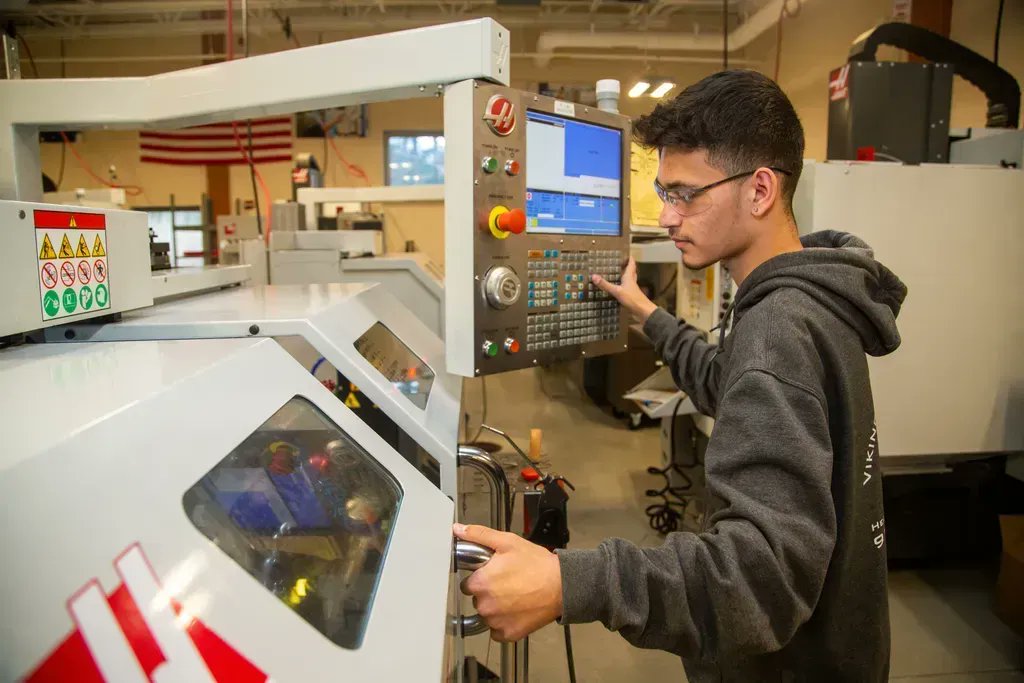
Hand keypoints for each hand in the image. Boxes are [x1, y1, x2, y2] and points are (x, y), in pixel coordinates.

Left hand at [454, 523, 562, 641]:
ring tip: (516, 595)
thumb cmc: (536, 564)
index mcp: (480, 583)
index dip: (480, 578)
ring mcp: (496, 622)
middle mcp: (484, 605)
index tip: (493, 575)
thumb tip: (458, 530)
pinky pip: (498, 630)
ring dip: (497, 608)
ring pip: (488, 615)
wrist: (562, 586)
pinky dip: (505, 622)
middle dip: (489, 592)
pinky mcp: (508, 634)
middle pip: (478, 600)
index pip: (467, 584)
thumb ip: (479, 535)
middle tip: (508, 583)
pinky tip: (517, 610)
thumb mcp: (507, 542)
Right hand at [592, 257, 657, 323]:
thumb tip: (594, 276)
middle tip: (623, 263)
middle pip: (631, 272)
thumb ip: (605, 285)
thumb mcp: (617, 291)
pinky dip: (623, 287)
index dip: (630, 259)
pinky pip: (626, 289)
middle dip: (628, 267)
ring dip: (626, 276)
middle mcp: (631, 282)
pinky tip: (619, 289)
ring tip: (619, 274)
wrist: (643, 311)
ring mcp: (632, 290)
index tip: (628, 254)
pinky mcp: (631, 297)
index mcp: (629, 277)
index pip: (631, 265)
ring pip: (629, 280)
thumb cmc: (632, 299)